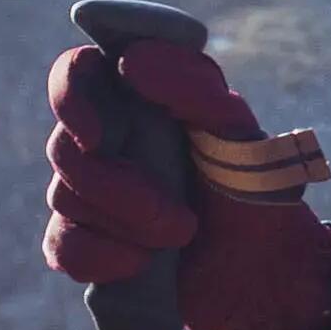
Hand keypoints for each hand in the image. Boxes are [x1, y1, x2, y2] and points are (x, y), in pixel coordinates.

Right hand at [44, 35, 330, 329]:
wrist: (267, 270)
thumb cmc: (257, 189)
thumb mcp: (240, 133)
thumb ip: (194, 88)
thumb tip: (131, 59)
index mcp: (141, 98)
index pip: (77, 72)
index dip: (70, 96)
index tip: (96, 138)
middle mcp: (109, 139)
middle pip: (66, 148)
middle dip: (116, 188)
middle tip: (180, 218)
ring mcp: (93, 192)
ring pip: (65, 199)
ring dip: (124, 224)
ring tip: (181, 235)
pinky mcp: (89, 242)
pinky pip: (63, 246)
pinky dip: (100, 257)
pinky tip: (141, 263)